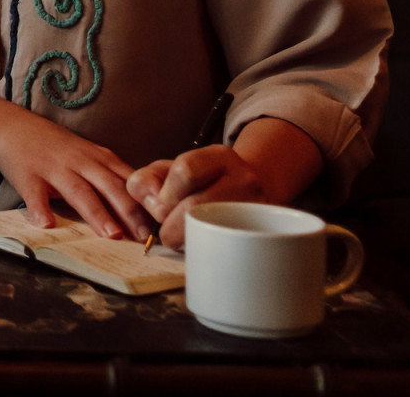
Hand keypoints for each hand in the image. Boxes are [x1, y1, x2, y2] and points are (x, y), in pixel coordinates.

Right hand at [0, 106, 152, 242]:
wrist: (11, 126)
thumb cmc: (55, 146)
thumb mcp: (88, 154)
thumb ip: (111, 177)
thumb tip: (143, 208)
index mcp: (98, 158)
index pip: (129, 180)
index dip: (147, 200)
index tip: (165, 219)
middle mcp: (80, 161)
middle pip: (110, 187)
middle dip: (130, 211)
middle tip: (145, 236)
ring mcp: (54, 168)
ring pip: (79, 191)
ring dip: (97, 213)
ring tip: (111, 234)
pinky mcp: (28, 175)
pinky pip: (35, 195)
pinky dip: (41, 209)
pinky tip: (47, 224)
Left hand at [127, 120, 321, 249]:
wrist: (252, 194)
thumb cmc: (202, 183)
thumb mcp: (172, 170)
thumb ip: (147, 180)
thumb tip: (152, 205)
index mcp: (220, 157)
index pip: (184, 170)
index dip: (165, 194)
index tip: (160, 209)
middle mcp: (244, 179)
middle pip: (195, 205)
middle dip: (171, 225)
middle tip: (168, 233)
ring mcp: (258, 209)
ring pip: (211, 231)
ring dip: (187, 242)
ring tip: (186, 241)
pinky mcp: (261, 237)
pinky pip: (227, 250)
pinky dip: (206, 252)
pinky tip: (203, 248)